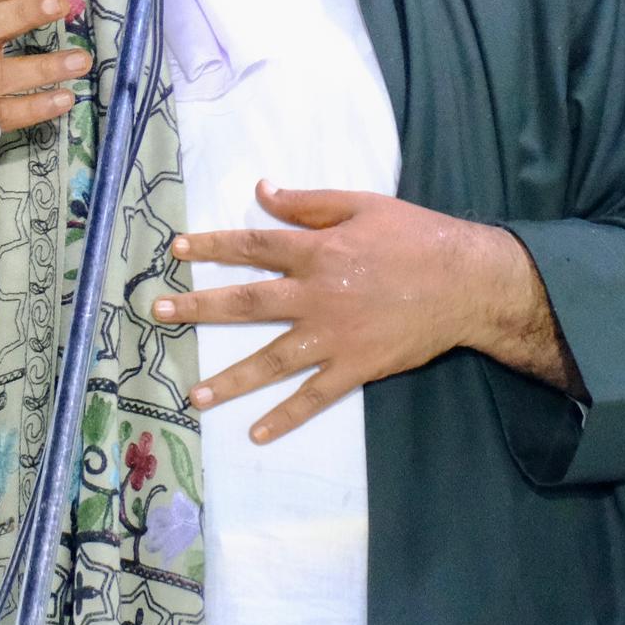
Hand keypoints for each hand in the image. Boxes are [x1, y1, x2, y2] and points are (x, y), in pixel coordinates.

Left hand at [153, 182, 551, 443]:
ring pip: (271, 360)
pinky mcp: (355, 367)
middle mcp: (316, 294)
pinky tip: (256, 434)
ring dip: (230, 379)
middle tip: (158, 314)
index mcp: (317, 250)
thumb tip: (262, 190)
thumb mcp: (362, 204)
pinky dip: (285, 417)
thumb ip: (308, 202)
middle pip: (246, 302)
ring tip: (193, 395)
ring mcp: (333, 336)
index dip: (213, 246)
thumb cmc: (415, 236)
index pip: (253, 246)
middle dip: (198, 308)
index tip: (176, 250)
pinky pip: (313, 397)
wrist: (465, 282)